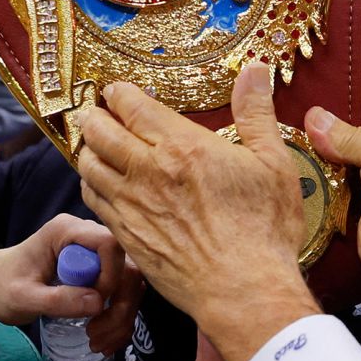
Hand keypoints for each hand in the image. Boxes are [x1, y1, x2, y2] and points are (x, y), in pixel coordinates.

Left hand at [0, 214, 142, 354]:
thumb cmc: (1, 285)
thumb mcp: (21, 298)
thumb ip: (56, 300)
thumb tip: (98, 303)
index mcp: (67, 231)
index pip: (110, 244)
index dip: (111, 275)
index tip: (94, 303)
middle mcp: (86, 236)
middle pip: (126, 264)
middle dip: (120, 303)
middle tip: (97, 332)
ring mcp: (93, 253)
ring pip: (129, 280)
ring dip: (120, 314)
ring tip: (97, 339)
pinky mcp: (97, 269)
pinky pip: (121, 290)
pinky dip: (118, 317)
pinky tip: (103, 336)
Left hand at [78, 65, 318, 360]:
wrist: (243, 290)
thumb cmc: (263, 228)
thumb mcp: (273, 163)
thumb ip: (256, 113)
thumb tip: (253, 70)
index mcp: (181, 146)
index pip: (132, 106)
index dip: (119, 92)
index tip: (118, 90)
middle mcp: (147, 171)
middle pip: (99, 131)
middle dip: (94, 115)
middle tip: (97, 110)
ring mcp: (132, 206)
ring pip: (87, 166)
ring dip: (87, 149)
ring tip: (94, 143)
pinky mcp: (127, 235)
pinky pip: (94, 201)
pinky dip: (91, 184)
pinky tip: (101, 183)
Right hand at [306, 89, 360, 359]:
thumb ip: (348, 135)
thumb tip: (313, 117)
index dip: (352, 98)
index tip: (316, 96)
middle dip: (334, 124)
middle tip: (298, 115)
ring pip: (347, 147)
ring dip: (326, 148)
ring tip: (297, 136)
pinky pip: (340, 171)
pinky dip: (325, 169)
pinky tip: (304, 160)